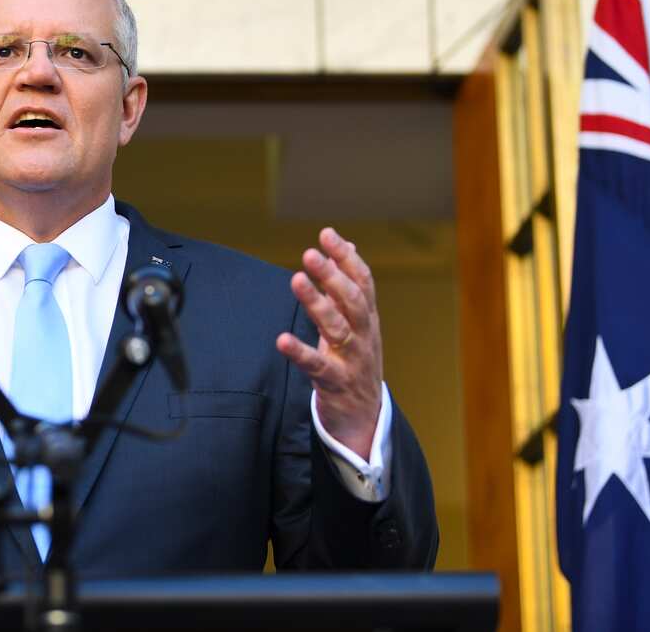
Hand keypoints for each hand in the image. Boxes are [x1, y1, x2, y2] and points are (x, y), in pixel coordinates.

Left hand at [275, 227, 382, 460]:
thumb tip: (347, 246)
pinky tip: (282, 340)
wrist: (365, 416)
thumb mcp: (357, 322)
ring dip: (317, 303)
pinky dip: (299, 352)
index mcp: (367, 317)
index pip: (362, 281)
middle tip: (309, 254)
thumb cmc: (355, 360)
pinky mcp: (335, 382)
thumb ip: (349, 286)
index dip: (346, 257)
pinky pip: (316, 366)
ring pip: (337, 328)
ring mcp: (351, 359)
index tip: (326, 234)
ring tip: (297, 280)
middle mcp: (364, 335)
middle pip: (351, 301)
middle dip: (332, 275)